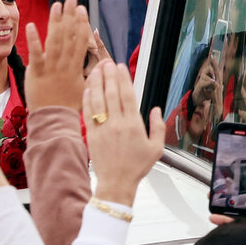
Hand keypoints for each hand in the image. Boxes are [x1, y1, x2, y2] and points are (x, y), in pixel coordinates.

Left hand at [82, 62, 165, 205]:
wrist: (117, 183)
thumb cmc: (137, 166)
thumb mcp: (156, 148)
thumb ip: (158, 126)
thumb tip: (155, 109)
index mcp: (134, 125)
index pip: (128, 96)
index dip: (124, 79)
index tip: (120, 67)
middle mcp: (117, 124)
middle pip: (112, 93)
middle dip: (109, 75)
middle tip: (107, 61)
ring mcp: (103, 128)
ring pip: (98, 100)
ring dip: (97, 82)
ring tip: (96, 69)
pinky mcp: (92, 135)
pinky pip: (88, 113)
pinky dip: (87, 99)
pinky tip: (87, 88)